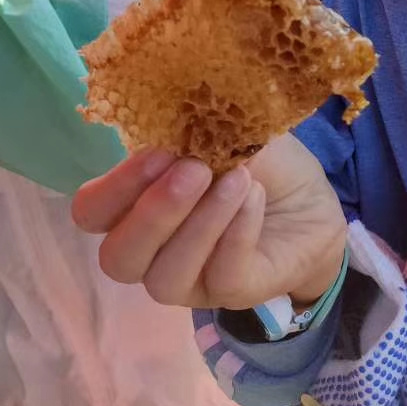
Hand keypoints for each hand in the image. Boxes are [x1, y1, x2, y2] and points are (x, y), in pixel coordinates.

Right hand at [71, 132, 346, 310]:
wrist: (314, 200)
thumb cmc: (258, 165)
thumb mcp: (225, 130)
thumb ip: (189, 125)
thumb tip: (166, 110)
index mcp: (136, 207)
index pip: (92, 212)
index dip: (115, 187)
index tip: (158, 152)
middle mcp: (151, 251)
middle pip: (118, 257)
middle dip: (154, 212)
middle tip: (196, 169)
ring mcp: (188, 281)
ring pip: (165, 277)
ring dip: (201, 223)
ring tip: (238, 180)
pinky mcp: (230, 295)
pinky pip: (220, 276)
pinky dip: (236, 233)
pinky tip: (255, 199)